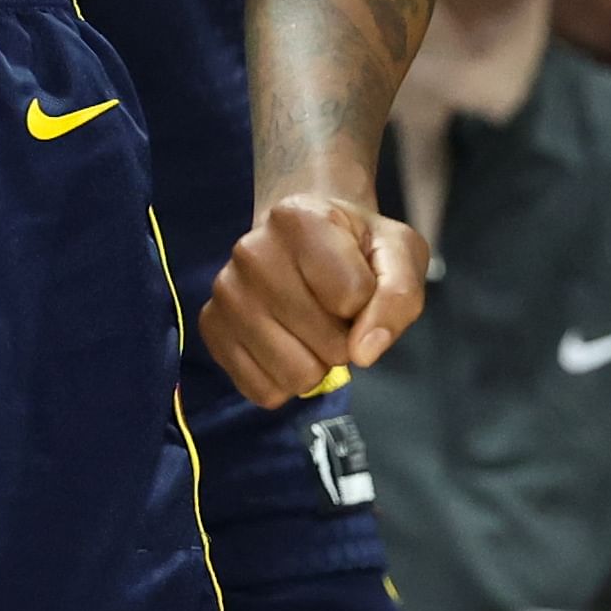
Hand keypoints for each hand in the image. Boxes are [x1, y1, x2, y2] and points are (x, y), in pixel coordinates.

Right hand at [201, 185, 426, 408]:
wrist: (301, 238)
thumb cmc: (353, 246)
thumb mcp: (399, 253)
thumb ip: (399, 296)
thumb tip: (364, 352)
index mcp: (298, 219)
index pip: (353, 298)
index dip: (369, 301)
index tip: (358, 279)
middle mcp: (250, 251)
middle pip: (326, 344)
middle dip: (343, 338)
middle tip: (334, 310)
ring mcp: (225, 292)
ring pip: (294, 376)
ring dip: (316, 364)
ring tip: (310, 328)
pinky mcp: (211, 328)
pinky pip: (263, 391)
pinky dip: (284, 381)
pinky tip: (285, 344)